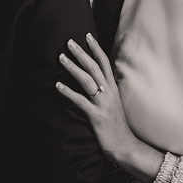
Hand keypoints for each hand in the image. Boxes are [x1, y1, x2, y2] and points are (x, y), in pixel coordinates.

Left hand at [56, 34, 137, 164]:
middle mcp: (109, 93)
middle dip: (81, 53)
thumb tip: (95, 81)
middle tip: (69, 42)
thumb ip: (105, 91)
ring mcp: (103, 104)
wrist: (125, 146)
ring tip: (61, 58)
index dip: (96, 49)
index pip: (104, 63)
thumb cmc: (117, 126)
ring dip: (73, 67)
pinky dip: (68, 92)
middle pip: (94, 67)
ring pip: (87, 80)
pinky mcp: (96, 116)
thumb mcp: (113, 104)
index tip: (87, 36)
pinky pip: (80, 101)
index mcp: (113, 88)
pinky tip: (57, 85)